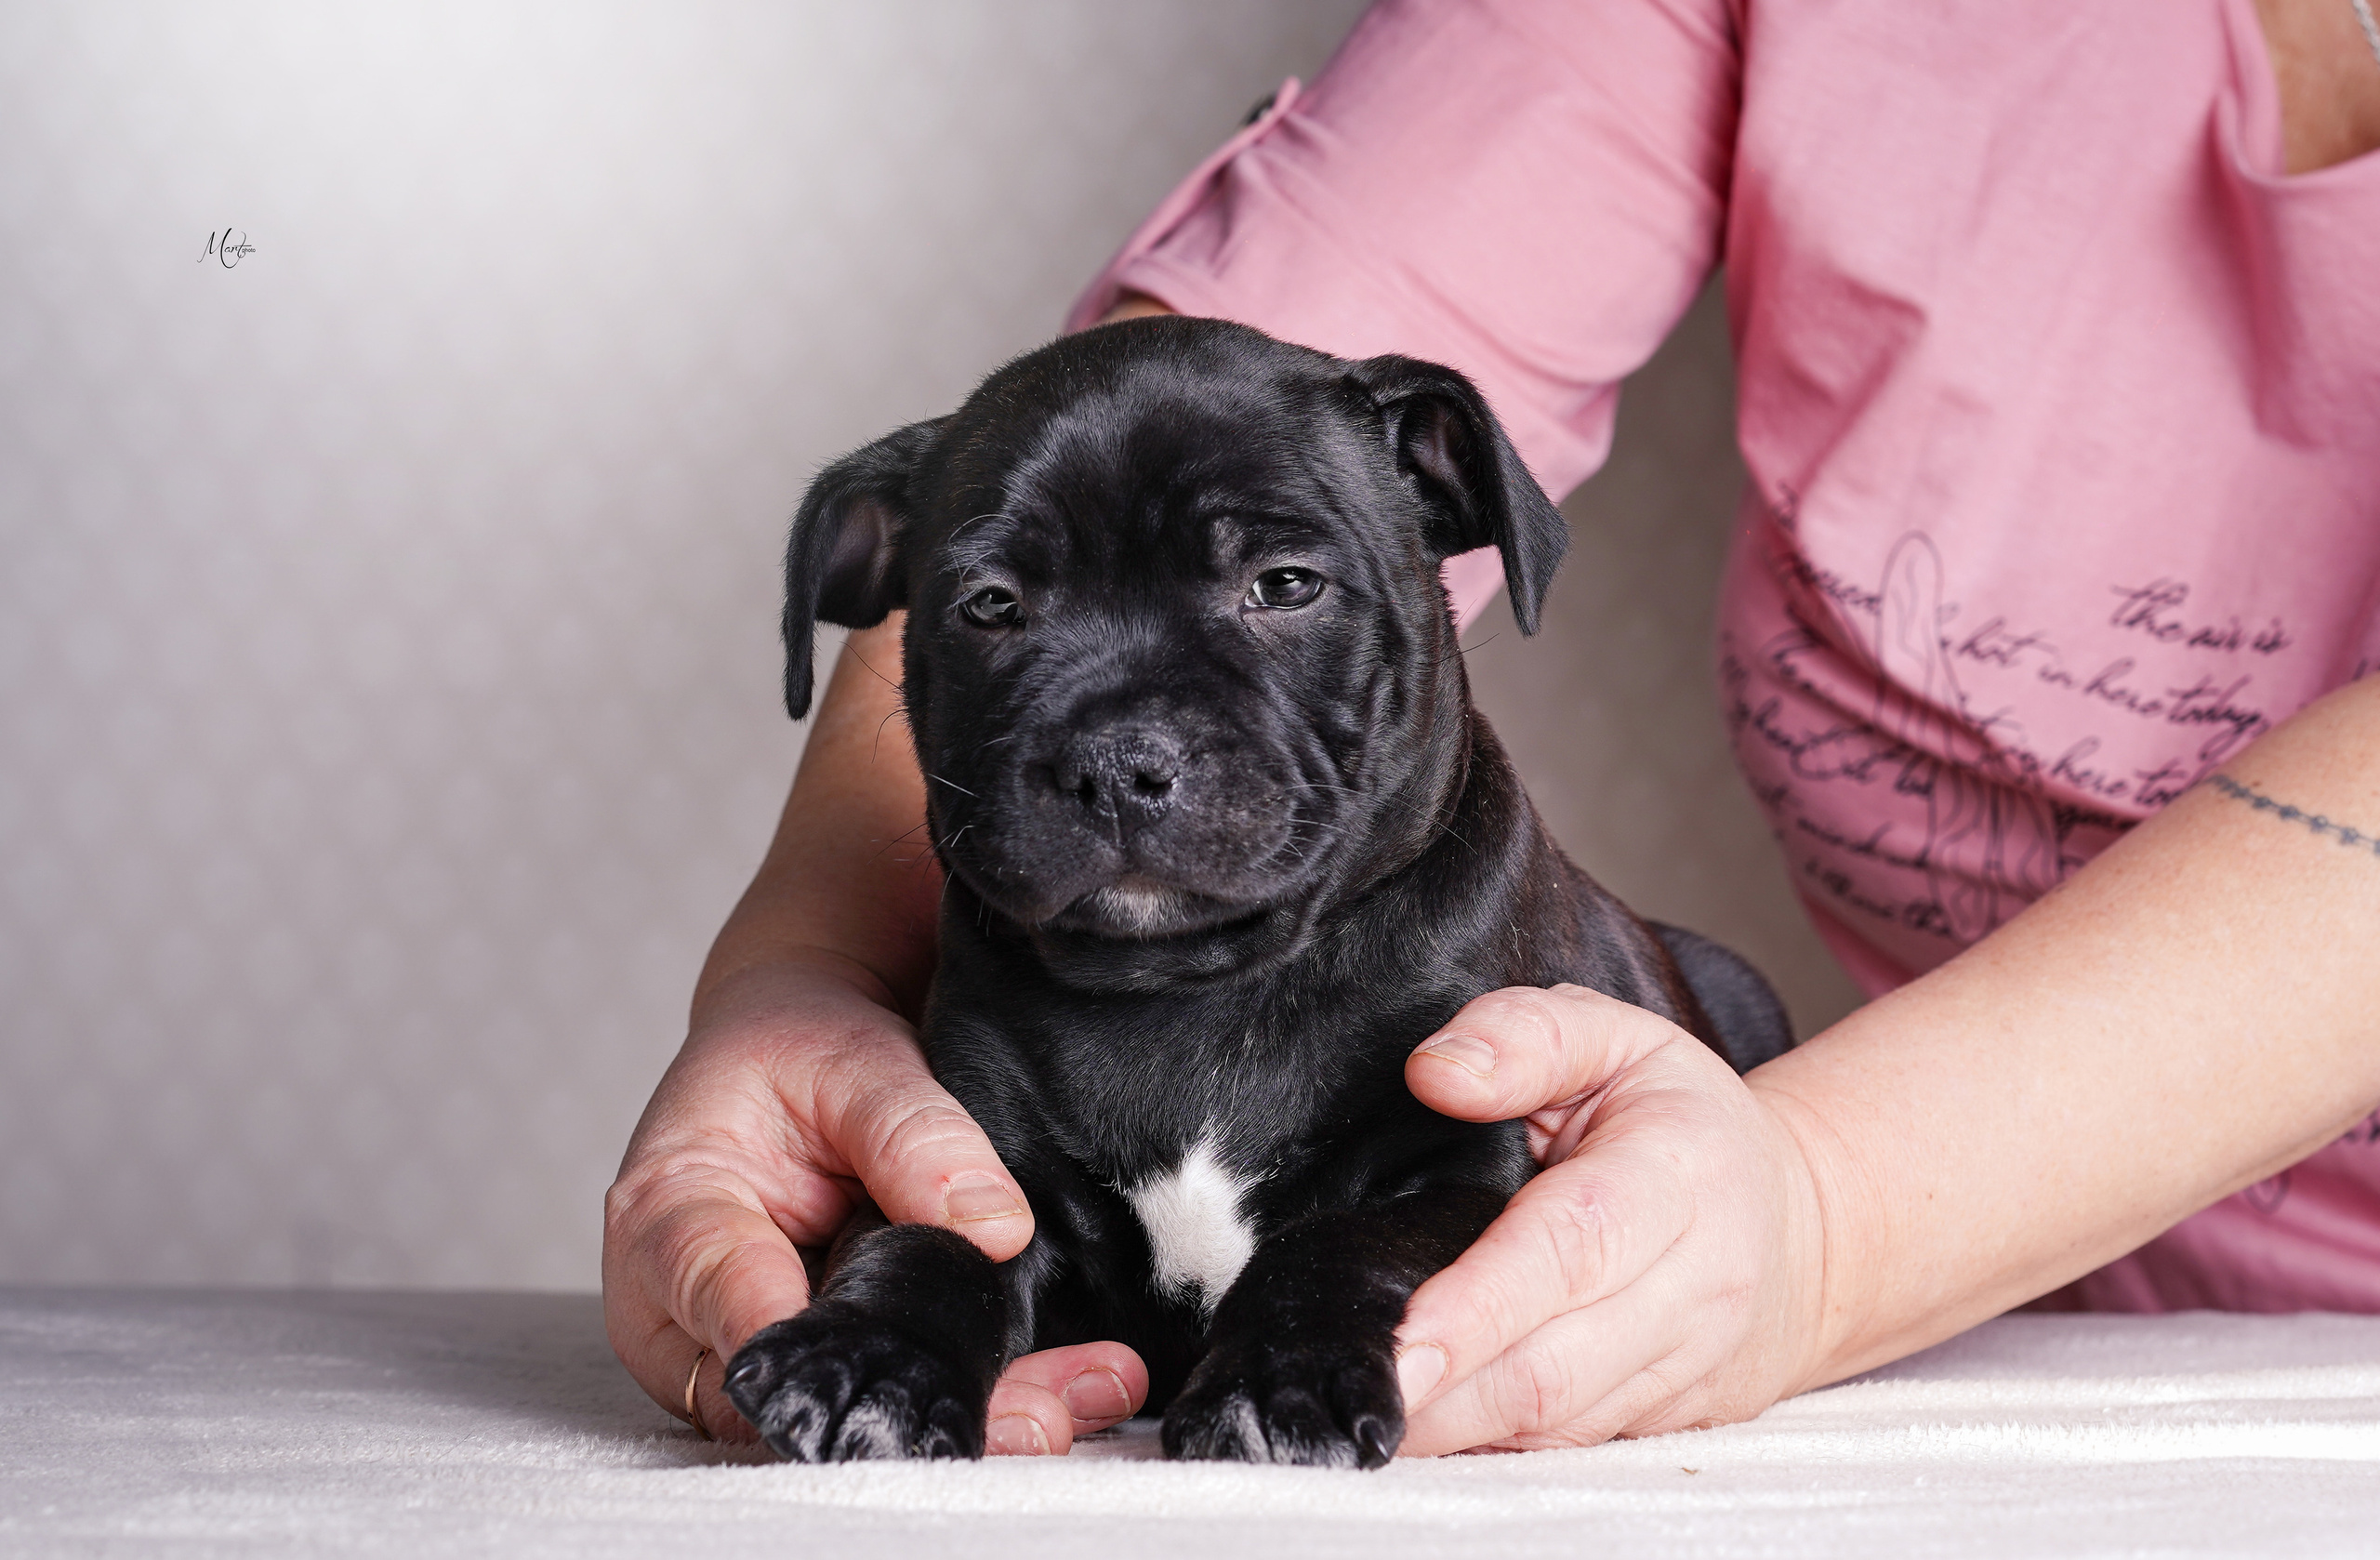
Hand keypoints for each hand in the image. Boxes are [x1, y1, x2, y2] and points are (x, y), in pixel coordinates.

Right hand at [602, 957, 1147, 1453]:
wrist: (807, 1057)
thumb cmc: (798, 1048)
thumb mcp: (850, 1058)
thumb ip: (912, 1134)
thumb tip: (994, 1228)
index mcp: (670, 1212)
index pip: (711, 1281)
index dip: (783, 1324)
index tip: (870, 1342)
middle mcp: (694, 1310)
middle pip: (780, 1391)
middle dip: (903, 1411)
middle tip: (1026, 1415)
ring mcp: (759, 1352)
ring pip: (842, 1417)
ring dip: (964, 1423)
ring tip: (1069, 1408)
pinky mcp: (827, 1367)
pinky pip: (893, 1404)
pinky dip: (987, 1403)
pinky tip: (1079, 1390)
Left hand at [1391, 983, 1826, 1453]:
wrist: (1801, 1223)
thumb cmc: (1677, 1116)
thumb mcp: (1613, 1035)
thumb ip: (1523, 1036)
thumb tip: (1436, 1073)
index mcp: (1678, 1170)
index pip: (1573, 1248)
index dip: (1480, 1305)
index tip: (1400, 1345)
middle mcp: (1700, 1281)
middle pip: (1557, 1364)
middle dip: (1446, 1394)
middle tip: (1357, 1398)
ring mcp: (1693, 1364)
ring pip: (1561, 1424)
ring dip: (1459, 1431)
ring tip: (1374, 1416)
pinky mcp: (1675, 1420)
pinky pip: (1572, 1446)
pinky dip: (1495, 1442)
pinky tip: (1434, 1424)